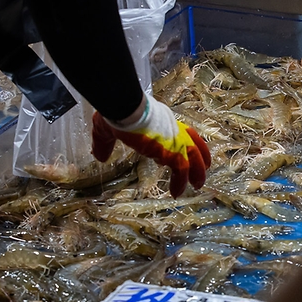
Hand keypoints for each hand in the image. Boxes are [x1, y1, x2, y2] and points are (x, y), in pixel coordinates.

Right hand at [91, 93, 210, 196]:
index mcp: (162, 120)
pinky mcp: (173, 152)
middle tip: (203, 169)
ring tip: (198, 185)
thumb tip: (99, 156)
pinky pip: (182, 171)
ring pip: (194, 159)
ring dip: (197, 172)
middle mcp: (173, 129)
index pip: (177, 132)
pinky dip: (181, 182)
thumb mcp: (107, 129)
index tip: (176, 155)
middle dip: (200, 157)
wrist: (127, 108)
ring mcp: (175, 141)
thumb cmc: (119, 113)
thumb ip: (104, 143)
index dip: (180, 144)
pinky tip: (177, 192)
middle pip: (193, 143)